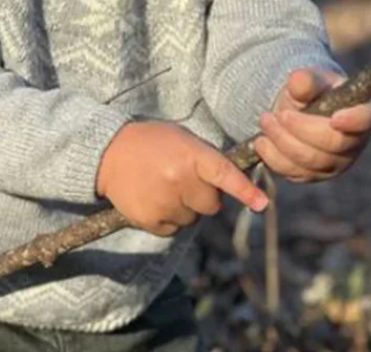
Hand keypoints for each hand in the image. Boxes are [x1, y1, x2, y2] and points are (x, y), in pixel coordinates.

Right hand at [97, 121, 268, 236]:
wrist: (108, 152)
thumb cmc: (153, 143)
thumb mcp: (182, 140)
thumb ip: (207, 160)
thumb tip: (234, 186)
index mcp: (191, 155)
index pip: (224, 174)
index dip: (245, 190)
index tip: (262, 204)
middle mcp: (179, 178)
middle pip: (212, 205)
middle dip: (203, 196)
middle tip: (183, 179)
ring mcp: (164, 201)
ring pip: (192, 219)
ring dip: (184, 208)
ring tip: (163, 186)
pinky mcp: (150, 219)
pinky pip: (173, 230)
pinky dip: (167, 219)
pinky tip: (153, 198)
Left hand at [254, 68, 370, 182]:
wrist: (296, 107)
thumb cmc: (311, 90)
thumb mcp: (309, 79)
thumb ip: (306, 81)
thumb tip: (298, 79)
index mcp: (363, 112)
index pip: (366, 119)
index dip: (354, 121)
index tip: (335, 118)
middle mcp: (355, 142)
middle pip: (333, 144)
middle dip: (302, 129)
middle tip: (279, 114)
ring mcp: (336, 163)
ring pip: (310, 161)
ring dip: (282, 141)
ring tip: (265, 120)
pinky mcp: (313, 175)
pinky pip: (293, 173)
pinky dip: (273, 157)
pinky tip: (262, 140)